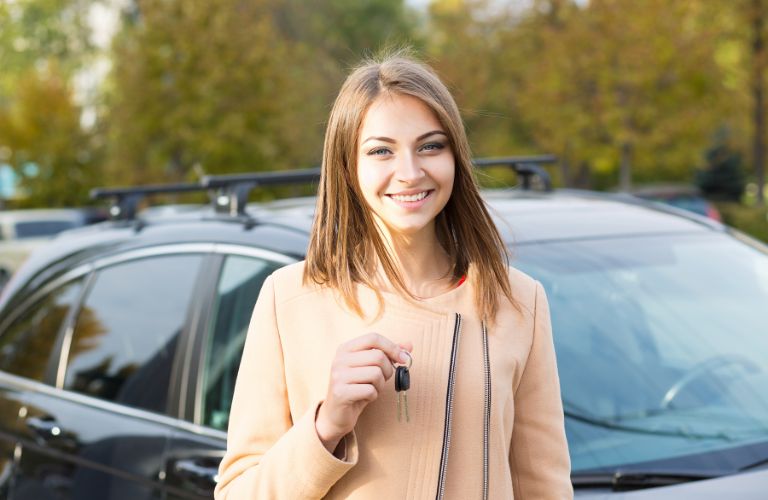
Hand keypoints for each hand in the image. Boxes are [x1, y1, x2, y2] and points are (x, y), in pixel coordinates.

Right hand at [315, 333, 412, 452]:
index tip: (403, 359)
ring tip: (372, 388)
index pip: (373, 338)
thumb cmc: (357, 386)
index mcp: (346, 348)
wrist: (337, 413)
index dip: (392, 347)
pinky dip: (373, 395)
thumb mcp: (372, 367)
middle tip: (383, 379)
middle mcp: (339, 359)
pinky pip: (370, 390)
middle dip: (388, 370)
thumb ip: (389, 354)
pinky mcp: (340, 392)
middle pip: (378, 356)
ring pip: (376, 373)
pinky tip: (365, 397)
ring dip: (380, 385)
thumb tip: (409, 345)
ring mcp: (338, 376)